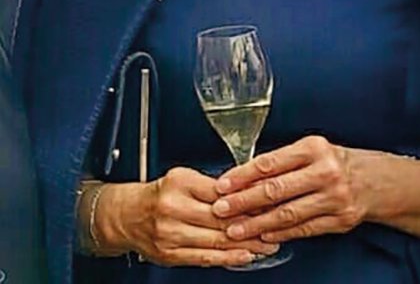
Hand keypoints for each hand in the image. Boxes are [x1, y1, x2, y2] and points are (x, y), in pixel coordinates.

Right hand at [95, 167, 279, 266]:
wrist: (127, 216)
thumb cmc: (159, 194)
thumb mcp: (183, 177)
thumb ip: (211, 184)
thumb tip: (246, 189)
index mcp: (179, 183)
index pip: (221, 192)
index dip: (247, 198)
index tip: (268, 201)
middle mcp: (173, 208)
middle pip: (221, 218)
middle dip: (252, 223)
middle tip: (276, 223)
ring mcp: (171, 234)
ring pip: (216, 240)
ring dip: (247, 243)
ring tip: (268, 243)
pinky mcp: (171, 254)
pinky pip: (205, 257)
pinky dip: (229, 258)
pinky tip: (245, 255)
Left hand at [211, 136, 365, 242]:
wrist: (376, 180)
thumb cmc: (335, 161)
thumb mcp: (312, 150)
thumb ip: (283, 161)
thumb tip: (244, 176)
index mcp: (313, 148)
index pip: (271, 162)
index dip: (243, 175)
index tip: (222, 184)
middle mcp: (325, 171)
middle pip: (276, 189)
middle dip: (244, 201)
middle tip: (221, 209)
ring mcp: (334, 197)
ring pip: (288, 213)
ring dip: (257, 224)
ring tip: (235, 229)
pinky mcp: (340, 220)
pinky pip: (304, 229)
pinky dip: (281, 234)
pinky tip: (263, 236)